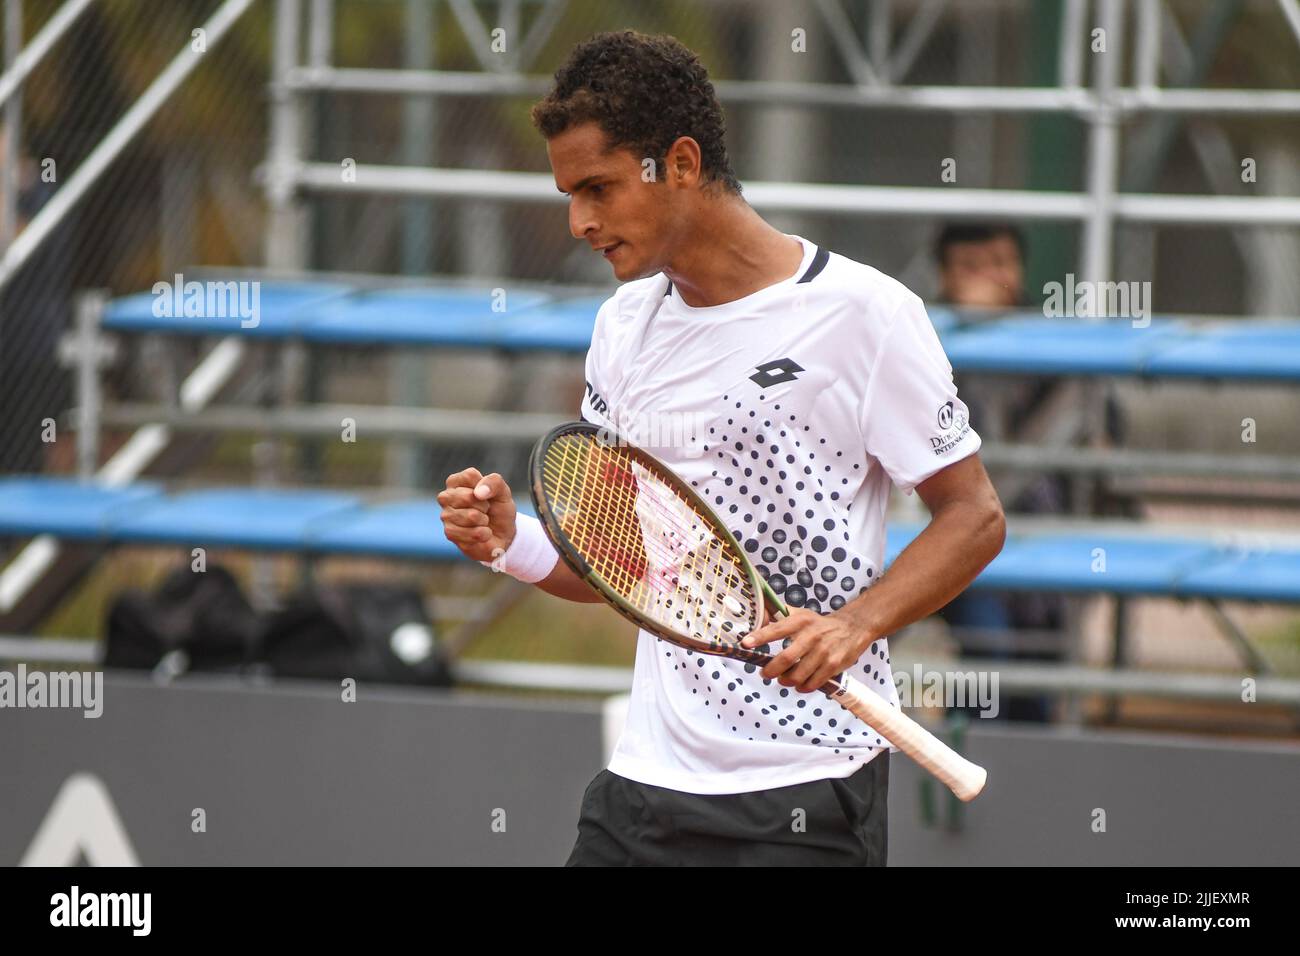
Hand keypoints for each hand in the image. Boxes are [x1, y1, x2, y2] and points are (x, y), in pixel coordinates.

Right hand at [437, 468, 517, 562]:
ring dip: (484, 520)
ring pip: (471, 516)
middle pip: (467, 496)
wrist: (502, 534)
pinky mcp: (450, 533)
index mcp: (456, 481)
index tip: (487, 494)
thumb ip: (494, 482)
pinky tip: (481, 533)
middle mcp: (446, 497)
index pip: (469, 476)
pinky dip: (483, 534)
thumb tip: (478, 493)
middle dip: (484, 505)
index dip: (485, 487)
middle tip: (486, 509)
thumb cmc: (498, 508)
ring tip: (483, 521)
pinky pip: (471, 533)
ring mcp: (446, 515)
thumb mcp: (502, 491)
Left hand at [740, 606, 870, 693]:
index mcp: (800, 621)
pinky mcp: (833, 665)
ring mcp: (823, 652)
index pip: (777, 629)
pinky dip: (802, 687)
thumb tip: (757, 616)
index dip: (760, 637)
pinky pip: (812, 683)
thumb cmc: (819, 623)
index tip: (745, 643)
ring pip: (798, 675)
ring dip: (786, 681)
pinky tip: (799, 684)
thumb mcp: (801, 614)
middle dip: (771, 670)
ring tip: (783, 679)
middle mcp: (811, 636)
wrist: (853, 627)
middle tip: (765, 673)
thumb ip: (779, 615)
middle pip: (786, 658)